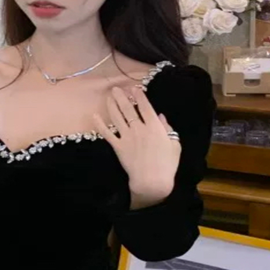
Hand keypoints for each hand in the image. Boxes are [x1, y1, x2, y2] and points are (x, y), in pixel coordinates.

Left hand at [93, 86, 179, 208]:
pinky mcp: (118, 147)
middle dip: (122, 97)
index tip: (134, 88)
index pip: (145, 106)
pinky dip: (100, 124)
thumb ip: (168, 129)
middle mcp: (139, 128)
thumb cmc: (167, 164)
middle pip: (128, 109)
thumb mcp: (175, 144)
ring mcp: (127, 137)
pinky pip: (107, 133)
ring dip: (112, 105)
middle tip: (116, 88)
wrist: (152, 181)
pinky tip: (94, 116)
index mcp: (154, 127)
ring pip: (117, 117)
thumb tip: (161, 116)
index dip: (139, 95)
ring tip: (109, 97)